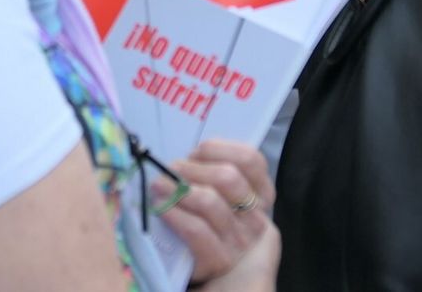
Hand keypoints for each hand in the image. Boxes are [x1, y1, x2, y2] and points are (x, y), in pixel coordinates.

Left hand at [157, 139, 278, 287]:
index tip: (196, 151)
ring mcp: (239, 241)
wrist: (216, 273)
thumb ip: (214, 171)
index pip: (251, 160)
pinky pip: (196, 230)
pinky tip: (161, 207)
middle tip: (171, 169)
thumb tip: (187, 155)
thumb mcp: (224, 195)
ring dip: (178, 189)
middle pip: (228, 178)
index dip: (219, 149)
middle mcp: (256, 217)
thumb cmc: (213, 221)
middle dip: (193, 168)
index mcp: (262, 194)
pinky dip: (174, 213)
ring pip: (210, 202)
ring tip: (159, 186)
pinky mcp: (219, 260)